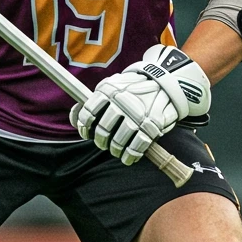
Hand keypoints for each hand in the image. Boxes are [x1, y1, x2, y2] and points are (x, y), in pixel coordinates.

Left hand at [70, 45, 210, 164]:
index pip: (88, 112)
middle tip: (103, 143)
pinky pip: (136, 147)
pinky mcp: (152, 126)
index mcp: (108, 89)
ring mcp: (137, 114)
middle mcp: (121, 101)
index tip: (86, 133)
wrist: (166, 83)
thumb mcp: (112, 86)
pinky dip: (130, 156)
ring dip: (115, 150)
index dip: (84, 126)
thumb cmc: (132, 88)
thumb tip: (74, 117)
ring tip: (115, 150)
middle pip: (103, 130)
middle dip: (100, 141)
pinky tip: (128, 158)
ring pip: (118, 141)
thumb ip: (93, 100)